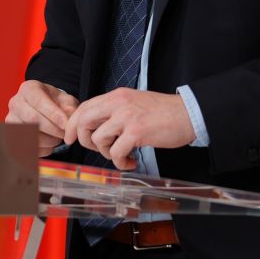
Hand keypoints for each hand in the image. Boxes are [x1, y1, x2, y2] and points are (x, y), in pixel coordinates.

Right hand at [6, 80, 79, 155]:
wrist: (43, 111)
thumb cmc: (55, 104)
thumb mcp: (65, 100)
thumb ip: (70, 108)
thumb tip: (68, 121)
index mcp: (28, 89)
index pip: (38, 101)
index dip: (53, 114)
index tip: (66, 124)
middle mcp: (15, 103)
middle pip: (32, 119)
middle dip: (52, 129)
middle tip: (64, 134)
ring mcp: (11, 121)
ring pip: (29, 135)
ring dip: (48, 140)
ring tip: (57, 138)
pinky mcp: (11, 137)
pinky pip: (27, 148)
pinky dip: (43, 149)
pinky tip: (49, 144)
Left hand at [63, 88, 194, 169]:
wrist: (188, 113)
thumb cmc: (163, 112)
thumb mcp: (134, 103)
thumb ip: (115, 110)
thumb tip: (95, 127)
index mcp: (116, 96)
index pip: (83, 107)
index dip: (72, 125)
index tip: (70, 138)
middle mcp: (118, 103)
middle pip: (83, 121)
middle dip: (83, 140)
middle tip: (96, 149)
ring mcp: (126, 117)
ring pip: (98, 139)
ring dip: (105, 153)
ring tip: (120, 154)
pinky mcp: (136, 132)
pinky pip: (115, 152)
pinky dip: (120, 162)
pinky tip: (130, 162)